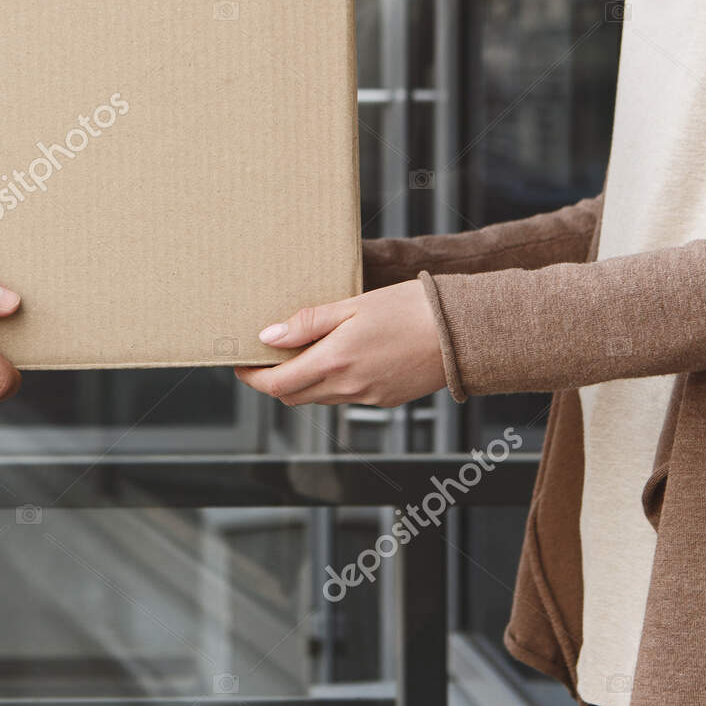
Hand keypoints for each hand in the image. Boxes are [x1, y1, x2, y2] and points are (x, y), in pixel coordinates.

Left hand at [233, 280, 444, 406]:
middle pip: (293, 395)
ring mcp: (367, 397)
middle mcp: (347, 387)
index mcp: (334, 362)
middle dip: (273, 381)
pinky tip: (340, 358)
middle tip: (266, 358)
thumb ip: (308, 323)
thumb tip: (267, 337)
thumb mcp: (353, 306)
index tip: (241, 364)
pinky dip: (331, 383)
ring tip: (302, 353)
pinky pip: (345, 397)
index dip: (253, 378)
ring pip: (318, 397)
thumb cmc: (411, 309)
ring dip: (303, 382)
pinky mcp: (384, 399)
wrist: (464, 331)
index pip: (277, 384)